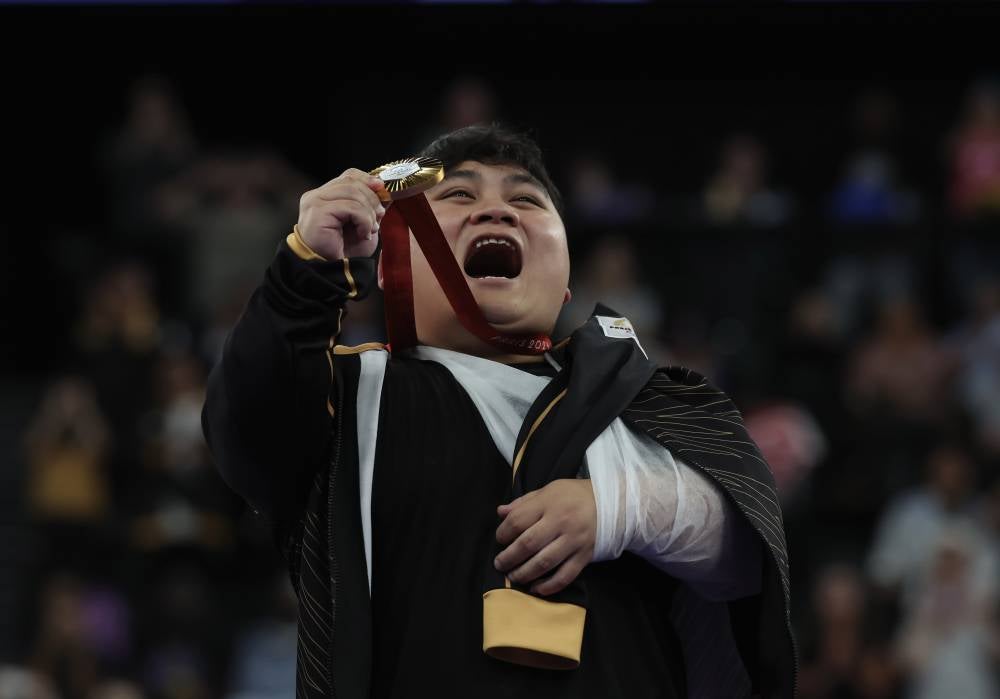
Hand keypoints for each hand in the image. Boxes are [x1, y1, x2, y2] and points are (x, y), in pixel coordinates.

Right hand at [296, 168, 388, 259]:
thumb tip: (385, 189)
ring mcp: (315, 202)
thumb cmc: (345, 251)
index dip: (368, 180)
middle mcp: (316, 196)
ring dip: (369, 212)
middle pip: (352, 182)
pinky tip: (364, 233)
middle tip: (379, 218)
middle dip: (372, 199)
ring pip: (353, 193)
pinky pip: (350, 207)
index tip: (383, 190)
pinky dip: (364, 220)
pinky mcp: (318, 212)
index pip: (349, 176)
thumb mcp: (363, 223)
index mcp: (325, 196)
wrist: (332, 272)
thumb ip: (370, 206)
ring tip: (371, 229)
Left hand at [494, 478, 596, 595]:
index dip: (503, 533)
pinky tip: (536, 588)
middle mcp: (560, 522)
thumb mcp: (548, 490)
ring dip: (524, 574)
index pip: (518, 521)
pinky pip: (565, 576)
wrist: (611, 502)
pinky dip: (548, 586)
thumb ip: (524, 502)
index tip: (500, 539)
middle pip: (528, 544)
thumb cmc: (573, 495)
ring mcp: (573, 541)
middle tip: (499, 564)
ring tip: (514, 576)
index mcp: (548, 503)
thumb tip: (500, 512)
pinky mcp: (584, 556)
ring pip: (544, 563)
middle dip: (509, 557)